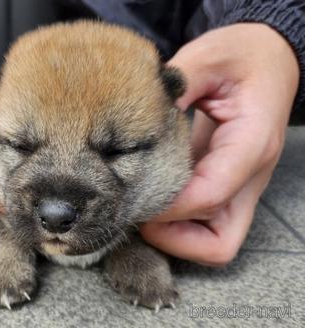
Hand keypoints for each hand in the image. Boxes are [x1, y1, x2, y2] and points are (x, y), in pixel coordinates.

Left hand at [140, 24, 299, 265]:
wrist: (269, 59)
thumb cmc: (243, 56)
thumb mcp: (209, 56)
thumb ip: (177, 83)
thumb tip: (141, 115)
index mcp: (249, 144)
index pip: (209, 196)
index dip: (166, 205)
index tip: (129, 194)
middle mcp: (250, 176)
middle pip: (219, 243)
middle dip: (171, 237)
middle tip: (136, 209)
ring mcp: (241, 186)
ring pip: (215, 242)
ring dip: (174, 235)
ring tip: (141, 205)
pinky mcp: (228, 185)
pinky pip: (207, 224)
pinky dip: (178, 222)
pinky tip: (153, 195)